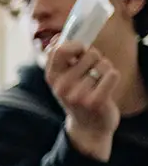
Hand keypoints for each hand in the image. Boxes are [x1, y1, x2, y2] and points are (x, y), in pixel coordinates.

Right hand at [45, 41, 119, 160]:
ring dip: (106, 70)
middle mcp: (61, 87)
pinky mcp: (95, 101)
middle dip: (96, 58)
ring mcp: (77, 95)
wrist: (87, 128)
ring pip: (103, 64)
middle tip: (91, 74)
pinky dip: (113, 78)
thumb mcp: (62, 79)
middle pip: (88, 53)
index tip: (80, 51)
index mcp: (52, 78)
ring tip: (97, 83)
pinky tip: (105, 89)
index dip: (75, 44)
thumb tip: (57, 38)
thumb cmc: (77, 97)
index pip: (58, 49)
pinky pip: (113, 74)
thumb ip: (60, 59)